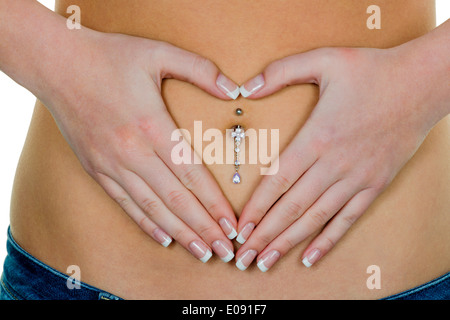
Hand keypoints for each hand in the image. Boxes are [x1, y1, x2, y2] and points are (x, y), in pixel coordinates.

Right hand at [42, 30, 239, 262]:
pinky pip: (124, 203)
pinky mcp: (96, 169)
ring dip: (179, 233)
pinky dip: (145, 223)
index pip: (191, 175)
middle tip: (225, 250)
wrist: (57, 64)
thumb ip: (200, 70)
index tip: (232, 224)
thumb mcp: (158, 53)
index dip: (214, 203)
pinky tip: (163, 238)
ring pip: (152, 208)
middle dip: (203, 228)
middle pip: (176, 199)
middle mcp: (132, 152)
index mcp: (151, 125)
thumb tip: (234, 90)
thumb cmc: (109, 57)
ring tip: (202, 252)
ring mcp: (111, 164)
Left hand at [235, 46, 438, 270]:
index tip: (238, 228)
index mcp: (318, 136)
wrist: (424, 84)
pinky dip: (328, 240)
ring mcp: (357, 178)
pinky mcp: (374, 185)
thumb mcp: (324, 59)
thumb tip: (247, 87)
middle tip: (242, 257)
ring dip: (288, 243)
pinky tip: (310, 258)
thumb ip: (281, 71)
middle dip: (264, 235)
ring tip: (265, 262)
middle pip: (291, 207)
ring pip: (316, 219)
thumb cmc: (373, 71)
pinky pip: (348, 219)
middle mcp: (335, 163)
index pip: (277, 179)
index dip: (255, 207)